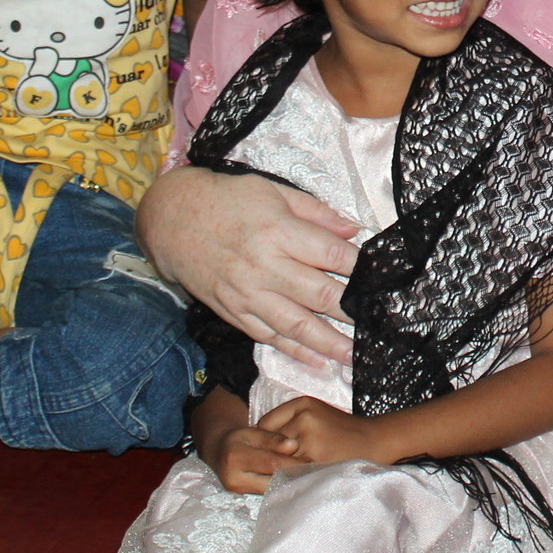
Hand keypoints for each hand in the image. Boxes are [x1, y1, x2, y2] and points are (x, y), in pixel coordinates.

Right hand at [140, 167, 360, 368]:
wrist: (171, 219)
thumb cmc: (226, 200)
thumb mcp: (272, 191)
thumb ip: (315, 212)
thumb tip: (353, 229)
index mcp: (278, 231)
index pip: (330, 254)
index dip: (359, 267)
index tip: (380, 278)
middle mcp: (264, 266)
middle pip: (319, 294)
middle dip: (352, 311)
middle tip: (379, 324)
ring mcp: (247, 294)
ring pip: (296, 325)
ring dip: (329, 343)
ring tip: (355, 356)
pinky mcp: (233, 311)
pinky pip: (268, 336)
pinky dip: (294, 351)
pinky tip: (317, 361)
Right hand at [205, 424, 302, 493]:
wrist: (219, 453)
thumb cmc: (239, 439)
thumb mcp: (253, 432)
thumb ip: (272, 439)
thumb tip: (294, 445)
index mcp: (235, 457)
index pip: (270, 463)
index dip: (292, 461)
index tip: (311, 459)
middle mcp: (234, 479)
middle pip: (272, 480)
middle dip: (294, 476)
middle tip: (314, 470)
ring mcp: (238, 491)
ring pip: (271, 490)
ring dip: (289, 483)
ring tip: (307, 475)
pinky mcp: (244, 497)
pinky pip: (267, 493)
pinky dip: (282, 487)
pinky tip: (295, 481)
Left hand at [255, 394, 389, 465]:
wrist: (374, 440)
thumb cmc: (341, 430)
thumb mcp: (315, 413)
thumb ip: (288, 422)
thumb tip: (257, 441)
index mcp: (302, 404)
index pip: (264, 425)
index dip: (262, 441)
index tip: (263, 452)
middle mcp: (305, 417)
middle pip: (270, 443)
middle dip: (268, 456)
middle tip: (264, 467)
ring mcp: (311, 439)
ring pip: (279, 459)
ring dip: (277, 469)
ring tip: (277, 476)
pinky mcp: (318, 458)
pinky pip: (293, 471)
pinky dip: (290, 477)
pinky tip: (294, 480)